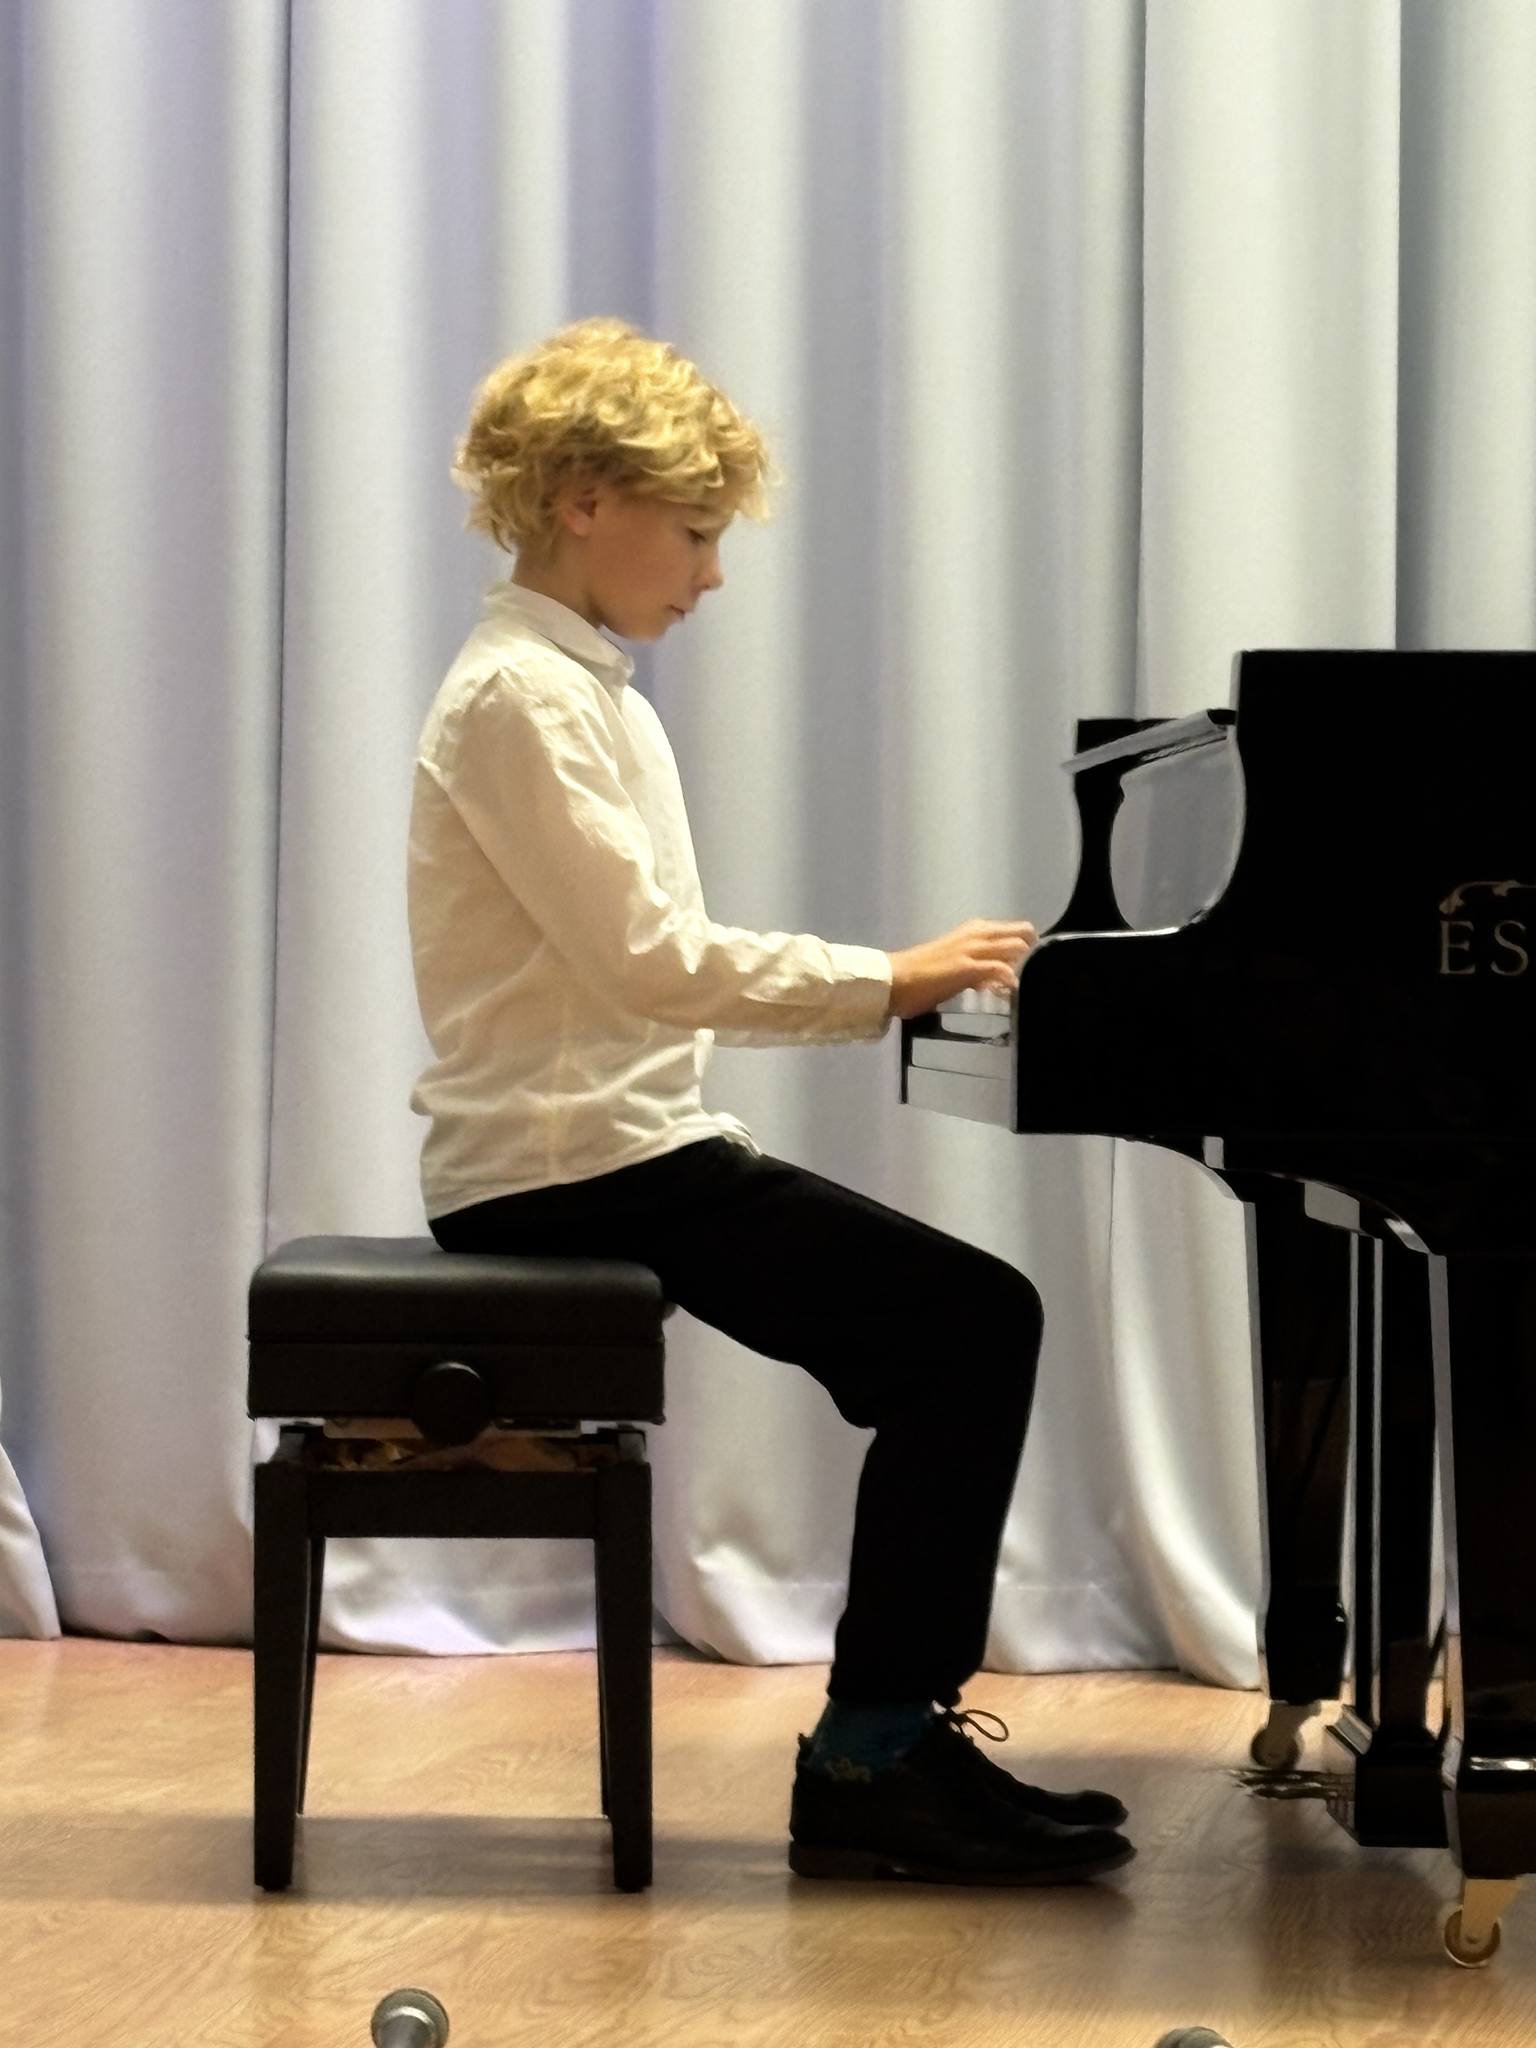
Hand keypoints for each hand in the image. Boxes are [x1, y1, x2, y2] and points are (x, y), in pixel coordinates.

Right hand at [885, 918, 1037, 1020]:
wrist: (894, 980)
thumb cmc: (919, 976)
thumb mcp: (955, 965)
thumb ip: (978, 969)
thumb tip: (996, 981)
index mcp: (973, 930)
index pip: (1014, 931)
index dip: (1028, 948)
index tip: (1033, 966)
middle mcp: (977, 934)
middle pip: (1023, 933)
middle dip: (1034, 954)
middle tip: (1035, 976)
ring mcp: (973, 949)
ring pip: (1017, 946)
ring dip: (1027, 966)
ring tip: (1027, 985)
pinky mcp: (968, 966)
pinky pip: (1002, 969)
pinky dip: (1012, 981)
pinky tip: (1012, 993)